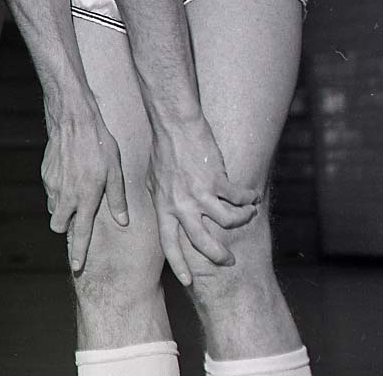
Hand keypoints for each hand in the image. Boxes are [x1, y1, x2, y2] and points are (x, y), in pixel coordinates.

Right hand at [41, 102, 127, 272]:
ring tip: (77, 192)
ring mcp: (53, 184)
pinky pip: (51, 190)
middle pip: (59, 225)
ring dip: (63, 207)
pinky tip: (70, 175)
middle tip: (78, 218)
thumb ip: (118, 199)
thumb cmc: (99, 144)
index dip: (78, 252)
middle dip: (67, 227)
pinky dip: (59, 190)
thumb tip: (123, 222)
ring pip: (54, 207)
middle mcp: (66, 195)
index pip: (80, 233)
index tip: (76, 266)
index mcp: (86, 198)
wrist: (73, 120)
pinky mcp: (46, 173)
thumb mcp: (116, 171)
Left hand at [147, 114, 259, 285]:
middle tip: (229, 261)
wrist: (174, 124)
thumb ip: (162, 200)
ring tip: (248, 215)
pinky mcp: (216, 179)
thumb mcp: (154, 179)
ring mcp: (199, 192)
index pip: (169, 243)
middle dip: (218, 255)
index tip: (188, 282)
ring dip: (242, 220)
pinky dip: (249, 200)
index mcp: (164, 205)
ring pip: (228, 221)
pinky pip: (239, 199)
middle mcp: (180, 203)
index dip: (179, 264)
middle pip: (202, 242)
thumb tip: (167, 214)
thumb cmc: (163, 150)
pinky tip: (252, 197)